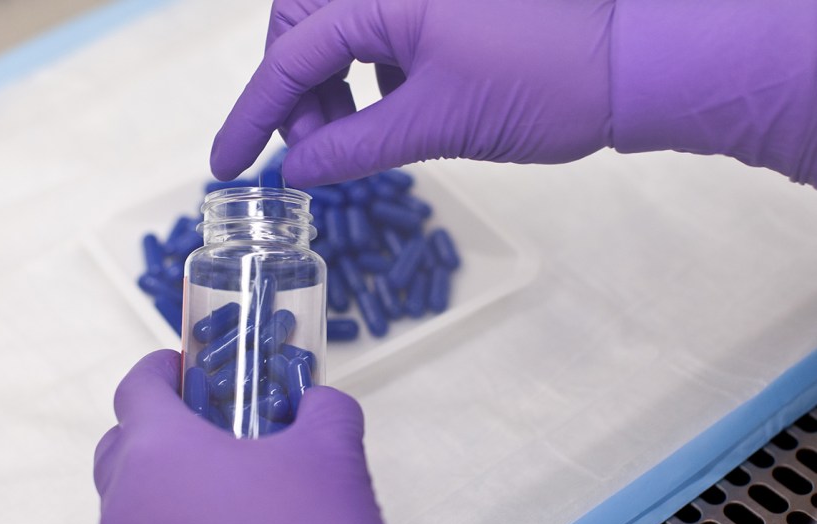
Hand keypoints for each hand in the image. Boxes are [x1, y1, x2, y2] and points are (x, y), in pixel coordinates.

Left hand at [94, 350, 399, 523]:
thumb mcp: (333, 458)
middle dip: (156, 428)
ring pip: (130, 504)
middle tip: (205, 425)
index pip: (136, 390)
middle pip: (121, 447)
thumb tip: (320, 404)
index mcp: (161, 452)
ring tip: (223, 487)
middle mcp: (127, 505)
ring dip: (164, 484)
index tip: (181, 364)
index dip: (159, 370)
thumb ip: (324, 412)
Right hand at [211, 0, 613, 186]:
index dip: (253, 114)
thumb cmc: (544, 84)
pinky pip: (380, 35)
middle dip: (293, 88)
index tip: (227, 163)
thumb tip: (295, 170)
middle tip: (309, 148)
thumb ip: (353, 145)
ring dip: (332, 87)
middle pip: (304, 26)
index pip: (292, 55)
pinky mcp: (442, 9)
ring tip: (354, 139)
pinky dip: (370, 77)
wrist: (633, 63)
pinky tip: (391, 114)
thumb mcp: (436, 123)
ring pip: (340, 31)